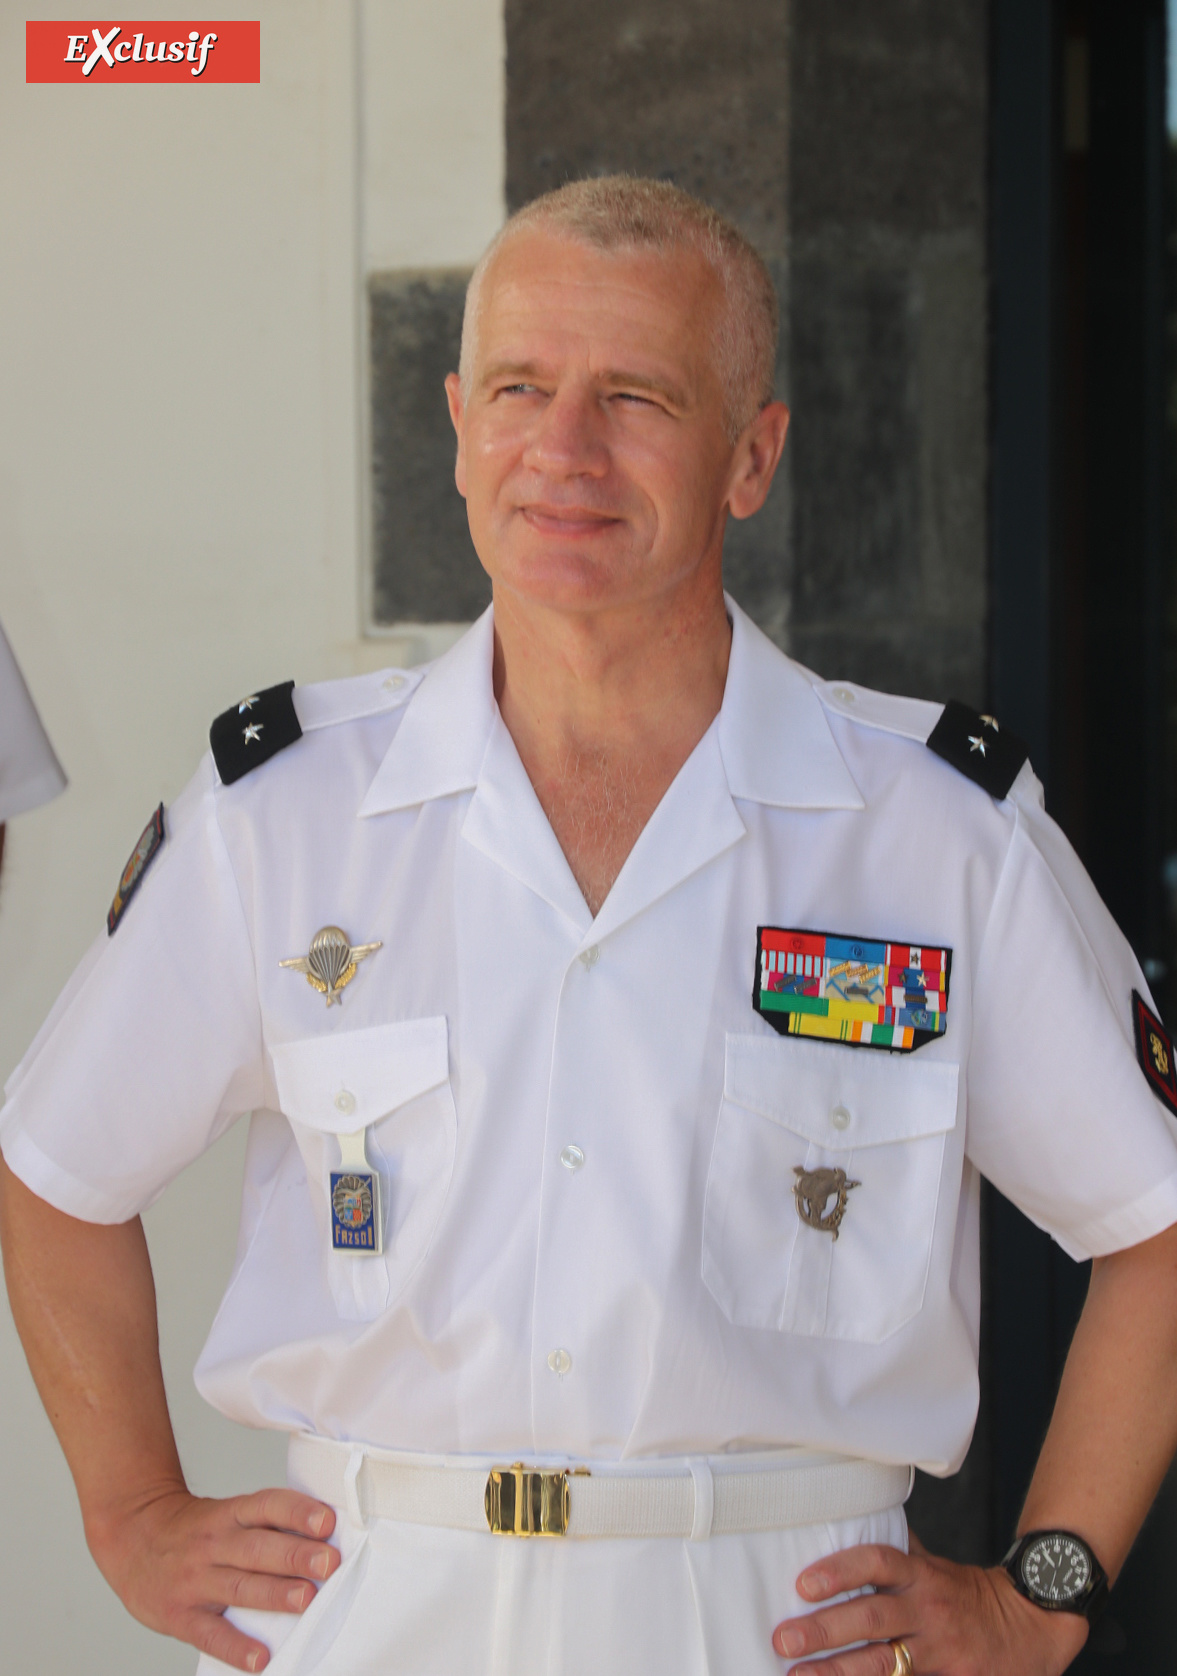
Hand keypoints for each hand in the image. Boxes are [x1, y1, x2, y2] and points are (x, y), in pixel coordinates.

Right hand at [86, 1482, 341, 1670]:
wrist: (131, 1535)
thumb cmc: (194, 1530)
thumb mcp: (225, 1513)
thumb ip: (265, 1526)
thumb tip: (323, 1540)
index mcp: (229, 1514)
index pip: (266, 1505)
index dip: (297, 1511)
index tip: (327, 1520)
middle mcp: (213, 1543)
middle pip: (257, 1547)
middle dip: (295, 1554)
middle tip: (329, 1562)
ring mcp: (194, 1580)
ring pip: (239, 1586)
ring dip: (274, 1593)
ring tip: (306, 1598)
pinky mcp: (179, 1615)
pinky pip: (209, 1633)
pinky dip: (235, 1646)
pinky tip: (260, 1657)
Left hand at [771, 1539, 1088, 1674]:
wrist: (1032, 1624)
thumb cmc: (965, 1593)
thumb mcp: (933, 1565)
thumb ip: (893, 1553)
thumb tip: (844, 1522)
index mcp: (920, 1575)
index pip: (877, 1562)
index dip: (840, 1570)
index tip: (803, 1583)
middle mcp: (928, 1610)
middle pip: (872, 1618)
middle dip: (824, 1630)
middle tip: (783, 1639)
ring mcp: (940, 1651)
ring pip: (883, 1663)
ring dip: (837, 1672)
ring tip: (797, 1675)